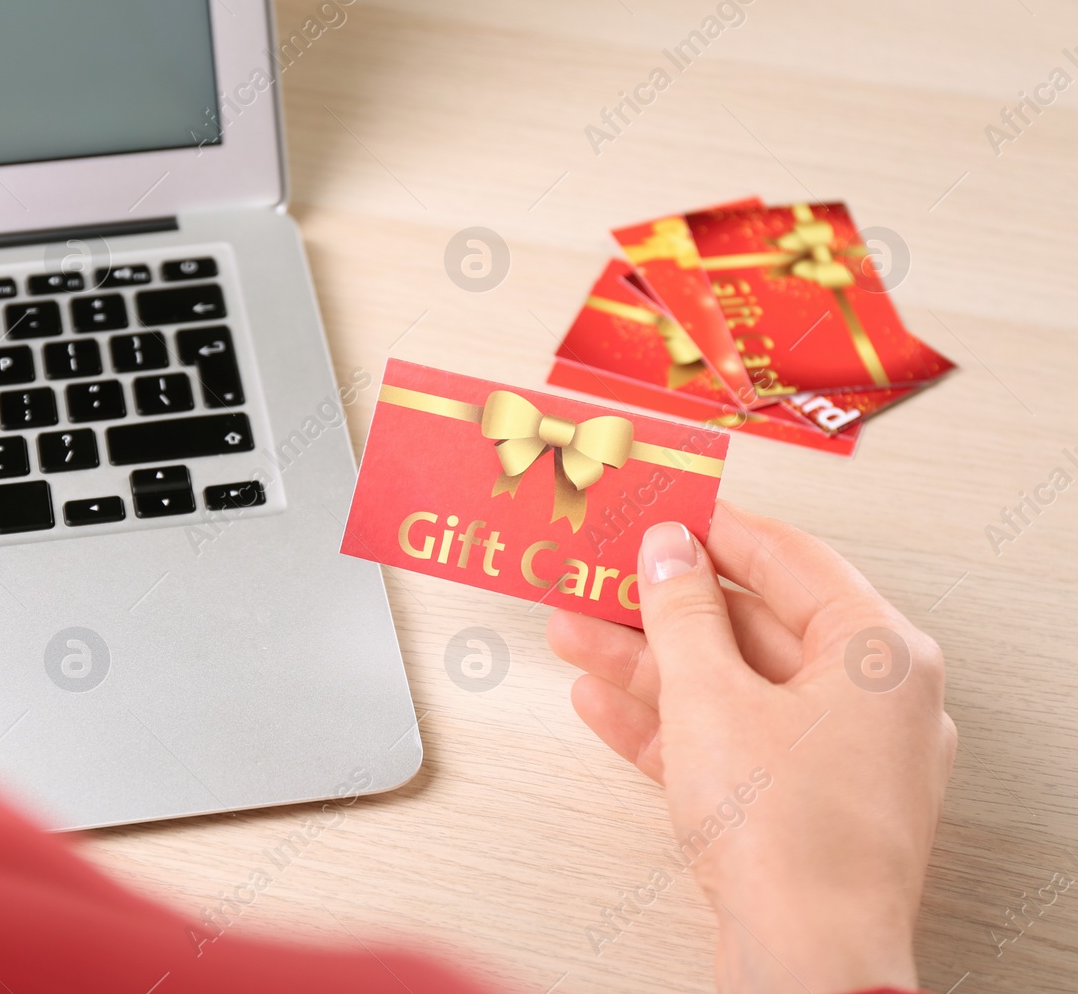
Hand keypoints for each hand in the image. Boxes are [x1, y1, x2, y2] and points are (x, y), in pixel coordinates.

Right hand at [547, 502, 954, 993]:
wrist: (804, 962)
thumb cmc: (794, 842)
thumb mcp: (710, 696)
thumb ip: (680, 612)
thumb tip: (667, 554)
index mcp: (880, 654)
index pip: (789, 556)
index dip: (713, 528)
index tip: (662, 509)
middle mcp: (870, 703)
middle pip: (752, 625)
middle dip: (662, 606)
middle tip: (604, 574)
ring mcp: (835, 760)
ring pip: (729, 686)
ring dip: (647, 661)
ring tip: (577, 633)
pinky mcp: (797, 807)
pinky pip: (725, 741)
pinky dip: (665, 721)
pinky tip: (603, 701)